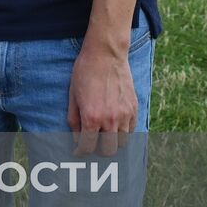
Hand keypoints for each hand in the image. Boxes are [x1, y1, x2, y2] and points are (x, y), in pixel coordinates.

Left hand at [67, 36, 137, 156]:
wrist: (106, 55)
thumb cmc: (84, 73)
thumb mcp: (73, 96)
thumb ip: (74, 120)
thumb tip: (77, 138)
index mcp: (91, 117)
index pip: (87, 147)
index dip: (81, 152)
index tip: (79, 152)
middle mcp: (110, 119)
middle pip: (108, 151)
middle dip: (98, 151)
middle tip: (92, 144)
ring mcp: (125, 115)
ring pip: (122, 143)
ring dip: (112, 142)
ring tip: (104, 135)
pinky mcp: (134, 108)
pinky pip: (132, 130)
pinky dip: (123, 132)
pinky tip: (115, 125)